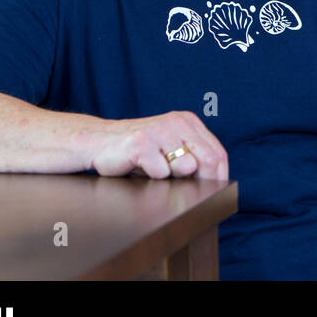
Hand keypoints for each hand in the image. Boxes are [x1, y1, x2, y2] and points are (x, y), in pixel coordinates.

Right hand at [88, 111, 228, 180]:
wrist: (98, 143)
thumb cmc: (137, 153)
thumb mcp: (169, 150)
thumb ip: (192, 159)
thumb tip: (216, 185)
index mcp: (188, 122)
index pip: (218, 153)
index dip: (219, 177)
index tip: (214, 194)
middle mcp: (177, 122)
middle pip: (209, 159)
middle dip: (202, 182)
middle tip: (187, 194)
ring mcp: (160, 130)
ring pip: (186, 167)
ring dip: (173, 179)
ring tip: (155, 172)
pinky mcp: (142, 141)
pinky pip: (160, 171)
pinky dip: (153, 177)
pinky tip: (139, 167)